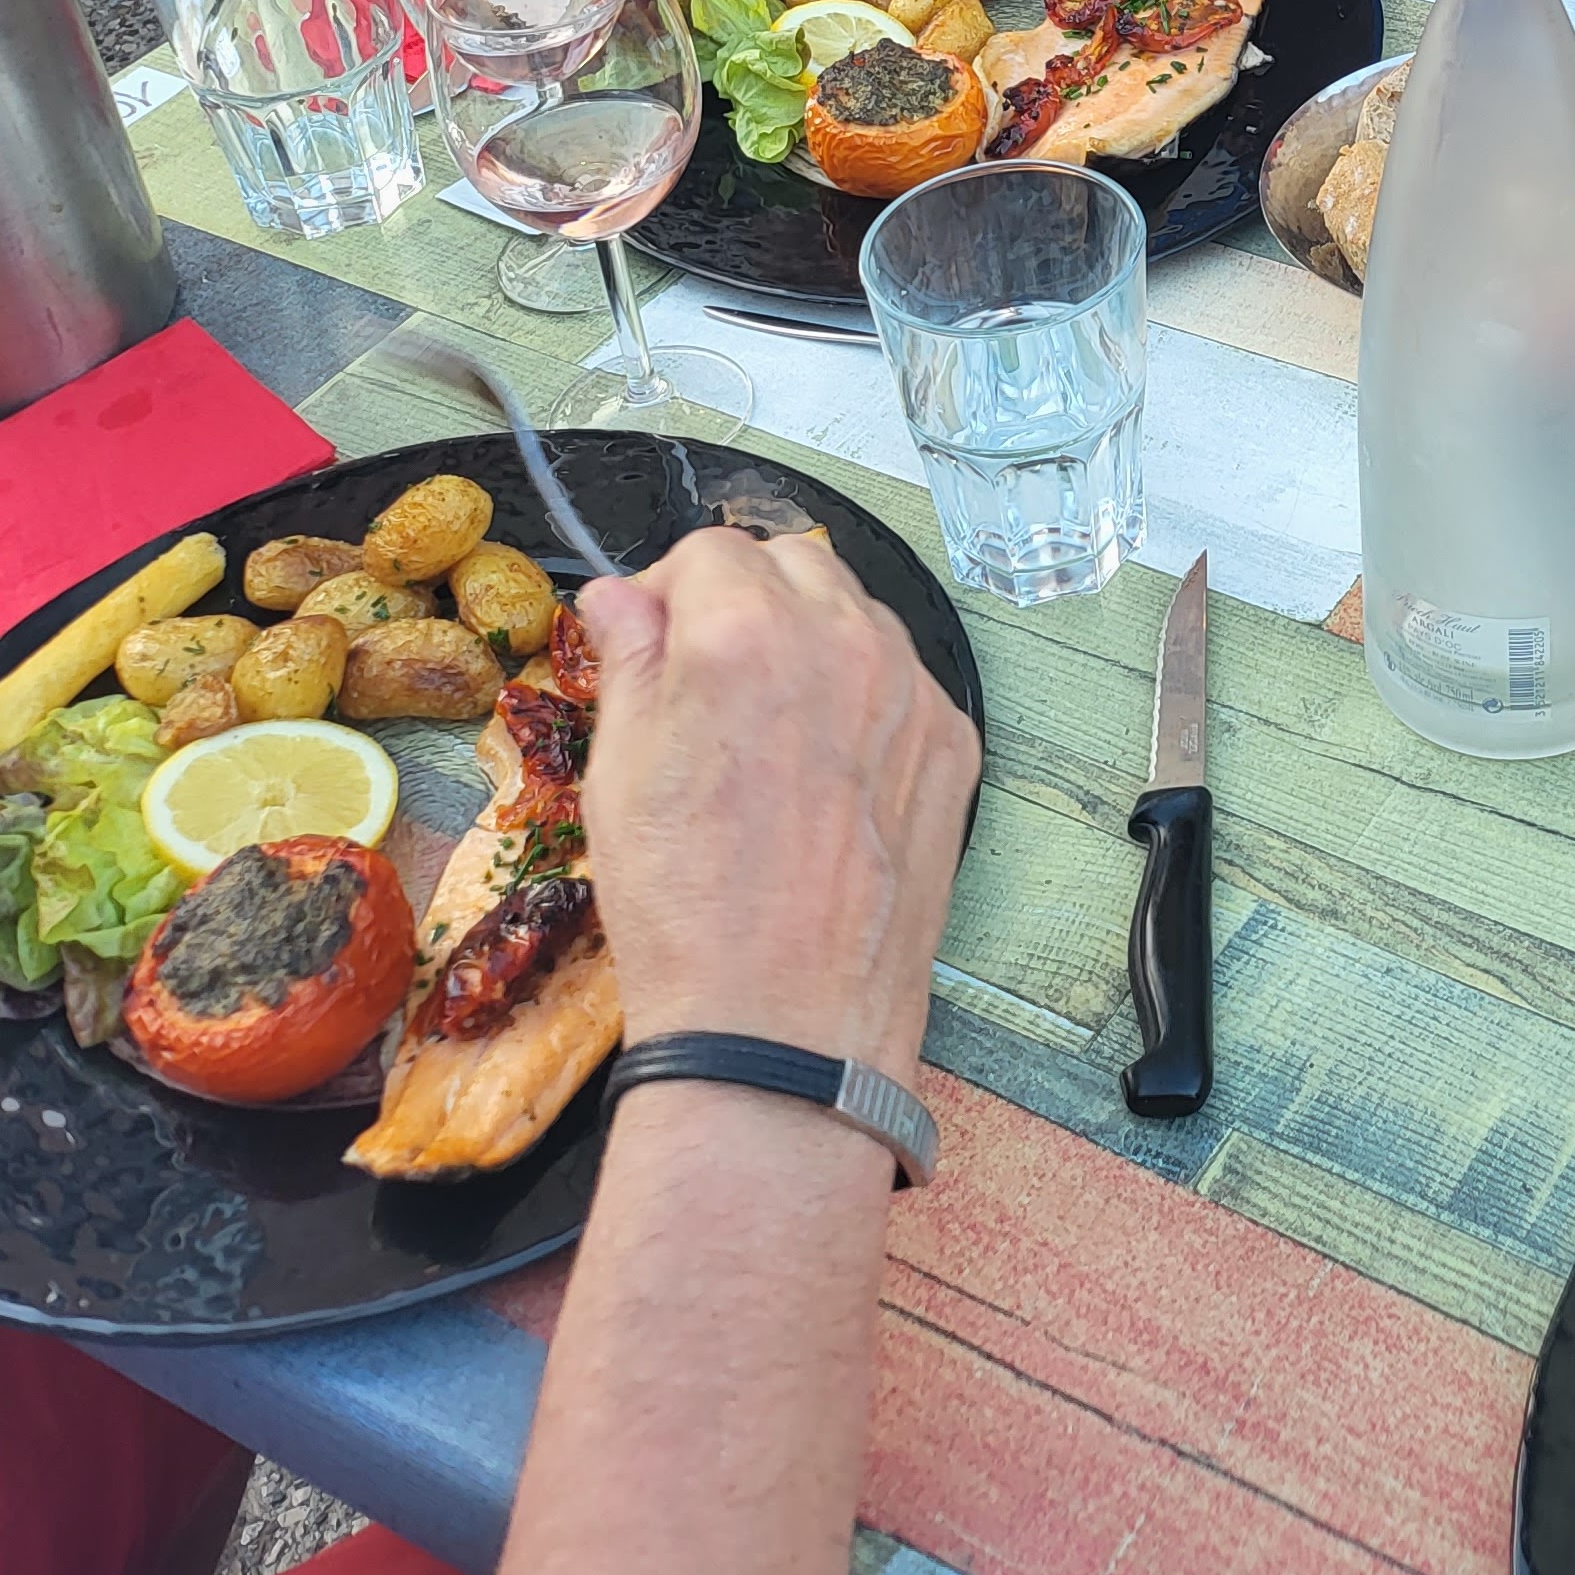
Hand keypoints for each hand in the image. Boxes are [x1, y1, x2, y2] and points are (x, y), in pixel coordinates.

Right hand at [579, 530, 979, 1082]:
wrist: (780, 1023)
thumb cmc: (687, 908)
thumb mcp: (620, 770)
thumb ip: (631, 660)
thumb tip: (623, 600)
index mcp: (746, 632)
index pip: (708, 551)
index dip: (668, 592)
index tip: (652, 640)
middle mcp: (844, 642)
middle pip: (791, 564)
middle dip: (743, 599)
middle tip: (706, 675)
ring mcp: (911, 693)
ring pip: (856, 614)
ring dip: (809, 638)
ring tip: (767, 726)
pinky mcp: (953, 746)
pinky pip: (903, 681)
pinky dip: (864, 696)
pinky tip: (824, 767)